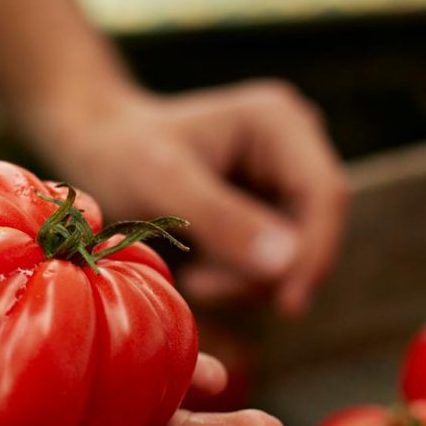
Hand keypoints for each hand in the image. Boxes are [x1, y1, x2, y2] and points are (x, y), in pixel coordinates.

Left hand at [43, 80, 348, 314]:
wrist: (98, 149)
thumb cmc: (122, 154)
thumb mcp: (164, 185)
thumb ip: (225, 221)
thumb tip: (288, 263)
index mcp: (279, 121)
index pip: (326, 194)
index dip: (315, 252)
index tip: (288, 304)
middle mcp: (294, 145)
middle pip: (314, 228)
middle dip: (268, 271)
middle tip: (203, 287)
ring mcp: (284, 178)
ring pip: (295, 254)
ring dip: (248, 281)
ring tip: (193, 278)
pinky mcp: (271, 210)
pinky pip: (274, 262)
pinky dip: (240, 279)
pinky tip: (200, 273)